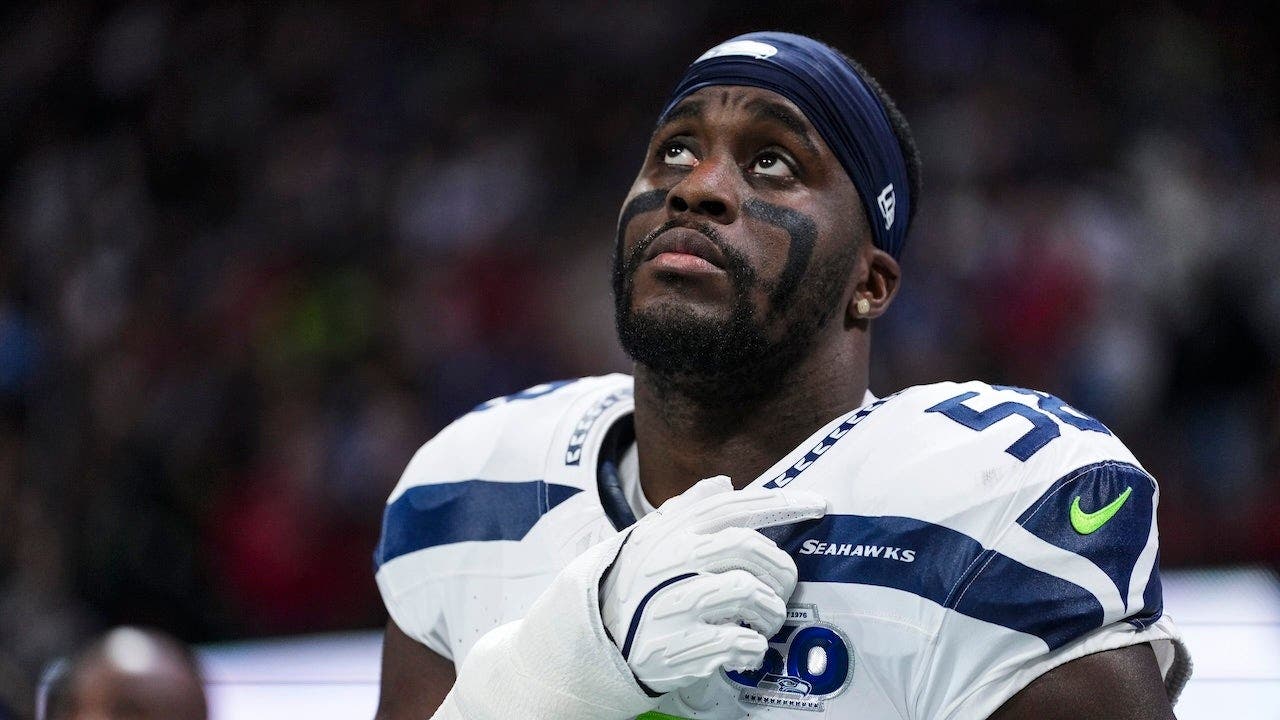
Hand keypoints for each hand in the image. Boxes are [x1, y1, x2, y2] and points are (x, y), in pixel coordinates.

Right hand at [600, 476, 826, 693]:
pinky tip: (747, 646)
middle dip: (779, 567)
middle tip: (783, 585)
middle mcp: (672, 562)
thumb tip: (725, 483)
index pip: (734, 507)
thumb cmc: (633, 587)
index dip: (782, 501)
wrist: (594, 642)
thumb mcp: (649, 539)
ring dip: (770, 610)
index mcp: (671, 532)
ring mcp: (675, 605)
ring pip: (749, 592)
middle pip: (748, 546)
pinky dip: (754, 645)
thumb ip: (688, 510)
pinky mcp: (680, 648)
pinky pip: (739, 641)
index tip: (818, 504)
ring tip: (764, 620)